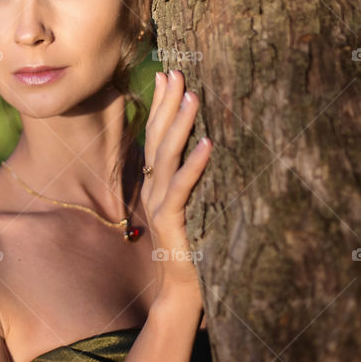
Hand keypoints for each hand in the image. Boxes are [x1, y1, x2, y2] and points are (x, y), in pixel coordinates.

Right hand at [141, 70, 212, 298]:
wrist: (181, 289)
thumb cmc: (191, 248)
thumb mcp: (188, 207)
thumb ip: (188, 181)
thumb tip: (205, 147)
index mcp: (155, 182)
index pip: (154, 135)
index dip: (159, 105)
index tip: (166, 74)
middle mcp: (152, 188)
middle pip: (156, 138)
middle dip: (166, 103)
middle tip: (177, 72)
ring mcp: (158, 204)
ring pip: (166, 157)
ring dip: (180, 124)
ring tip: (194, 97)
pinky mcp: (170, 221)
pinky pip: (182, 188)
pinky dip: (194, 165)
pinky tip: (208, 145)